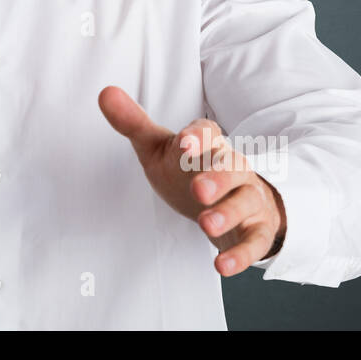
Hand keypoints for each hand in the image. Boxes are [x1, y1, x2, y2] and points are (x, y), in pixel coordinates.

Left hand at [98, 85, 286, 276]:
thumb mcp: (156, 147)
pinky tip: (222, 266)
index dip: (197, 137)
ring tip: (205, 225)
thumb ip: (132, 123)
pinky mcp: (256, 228)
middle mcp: (232, 166)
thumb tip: (105, 93)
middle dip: (218, 177)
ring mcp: (247, 197)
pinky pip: (255, 240)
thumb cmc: (186, 170)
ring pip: (246, 200)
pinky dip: (242, 254)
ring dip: (228, 213)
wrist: (224, 201)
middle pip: (233, 166)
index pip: (207, 133)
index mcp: (208, 143)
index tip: (183, 144)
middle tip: (198, 189)